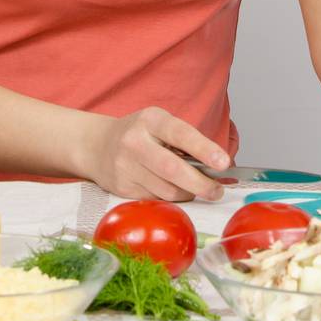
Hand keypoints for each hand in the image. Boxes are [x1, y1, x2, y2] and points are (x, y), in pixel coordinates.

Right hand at [83, 107, 229, 201]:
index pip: (181, 134)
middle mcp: (134, 141)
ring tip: (194, 188)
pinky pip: (156, 200)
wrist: (96, 146)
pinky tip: (170, 189)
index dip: (204, 149)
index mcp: (150, 119)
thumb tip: (217, 167)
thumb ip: (184, 141)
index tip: (223, 163)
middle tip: (217, 191)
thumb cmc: (140, 134)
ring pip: (167, 191)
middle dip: (201, 184)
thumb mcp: (160, 125)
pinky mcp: (122, 188)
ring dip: (187, 193)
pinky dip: (170, 199)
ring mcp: (125, 166)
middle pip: (173, 169)